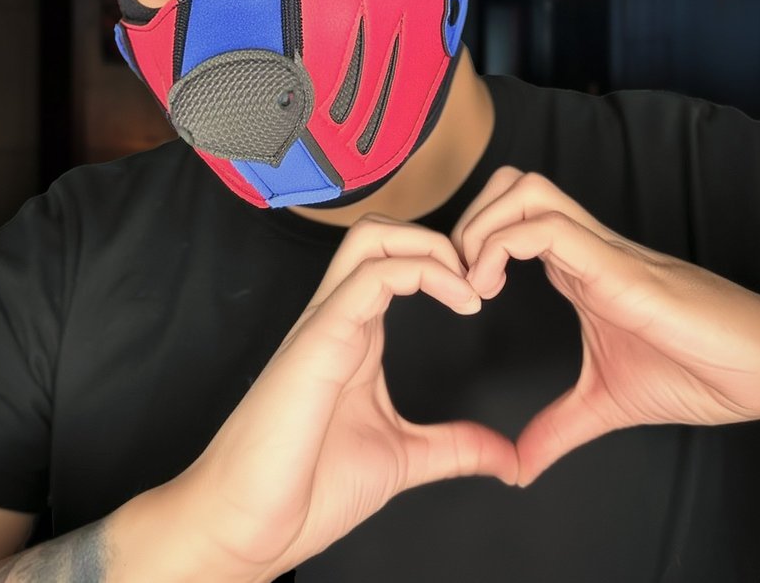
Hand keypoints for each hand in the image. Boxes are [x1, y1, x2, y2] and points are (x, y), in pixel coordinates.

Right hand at [146, 214, 517, 581]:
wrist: (251, 524)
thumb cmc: (308, 488)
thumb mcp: (404, 460)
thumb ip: (455, 448)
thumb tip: (508, 459)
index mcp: (355, 338)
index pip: (393, 263)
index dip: (444, 263)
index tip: (486, 298)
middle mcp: (337, 320)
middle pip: (378, 234)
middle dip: (438, 239)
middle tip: (480, 283)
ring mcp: (325, 326)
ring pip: (370, 239)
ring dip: (430, 247)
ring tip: (469, 286)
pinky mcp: (318, 340)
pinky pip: (369, 277)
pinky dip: (421, 271)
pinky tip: (459, 302)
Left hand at [452, 167, 759, 485]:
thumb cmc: (701, 372)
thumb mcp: (607, 407)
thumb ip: (559, 430)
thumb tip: (518, 468)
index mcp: (579, 271)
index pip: (509, 220)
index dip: (468, 247)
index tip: (456, 301)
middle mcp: (587, 249)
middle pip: (509, 185)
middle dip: (466, 224)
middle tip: (455, 284)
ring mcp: (605, 252)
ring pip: (525, 191)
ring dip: (482, 229)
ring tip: (473, 287)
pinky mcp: (621, 267)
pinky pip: (551, 230)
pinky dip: (503, 247)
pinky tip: (491, 293)